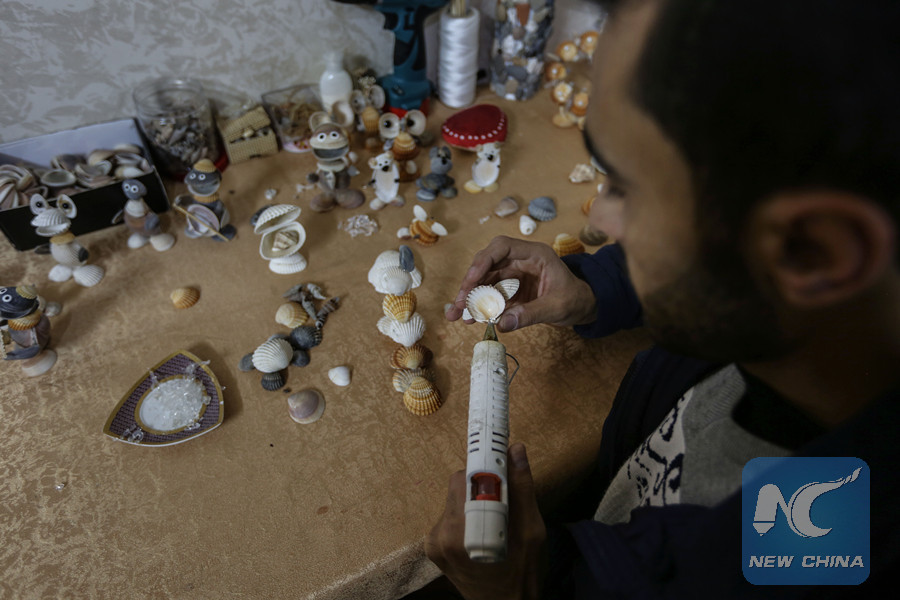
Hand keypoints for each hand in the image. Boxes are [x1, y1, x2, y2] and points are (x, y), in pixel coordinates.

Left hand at [426, 444, 546, 599]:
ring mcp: (434, 543)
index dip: (483, 467)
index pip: (464, 478)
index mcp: (460, 531)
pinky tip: (484, 530)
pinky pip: (451, 516)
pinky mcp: (433, 548)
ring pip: (455, 499)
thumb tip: (515, 450)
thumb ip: (521, 488)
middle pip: (457, 486)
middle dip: (482, 484)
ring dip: (475, 499)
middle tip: (506, 495)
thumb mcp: (531, 531)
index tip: (500, 461)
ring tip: (498, 518)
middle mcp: (440, 535)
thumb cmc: (524, 574)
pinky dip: (467, 515)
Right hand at [446, 236, 595, 331]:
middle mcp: (520, 260)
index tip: (471, 279)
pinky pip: (489, 294)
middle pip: (487, 263)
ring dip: (469, 296)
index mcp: (534, 254)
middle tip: (459, 303)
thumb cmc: (574, 300)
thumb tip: (502, 324)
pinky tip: (469, 318)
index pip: (502, 247)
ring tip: (456, 314)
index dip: (484, 260)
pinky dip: (478, 305)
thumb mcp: (556, 307)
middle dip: (470, 282)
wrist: (583, 306)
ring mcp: (513, 274)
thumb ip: (531, 314)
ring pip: (484, 280)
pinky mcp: (509, 289)